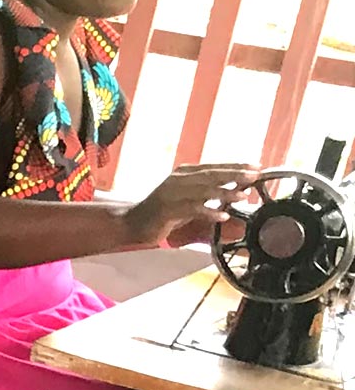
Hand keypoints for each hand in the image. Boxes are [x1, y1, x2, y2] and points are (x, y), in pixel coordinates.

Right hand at [123, 162, 258, 247]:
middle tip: (255, 176)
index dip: (236, 166)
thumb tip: (237, 189)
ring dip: (225, 193)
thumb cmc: (164, 212)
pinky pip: (191, 209)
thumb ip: (208, 192)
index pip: (215, 167)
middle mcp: (178, 179)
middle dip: (235, 174)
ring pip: (203, 190)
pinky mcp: (167, 209)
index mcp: (184, 173)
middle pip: (211, 174)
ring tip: (243, 196)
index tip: (257, 167)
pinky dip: (208, 212)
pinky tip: (221, 216)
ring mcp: (171, 193)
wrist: (133, 223)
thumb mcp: (188, 197)